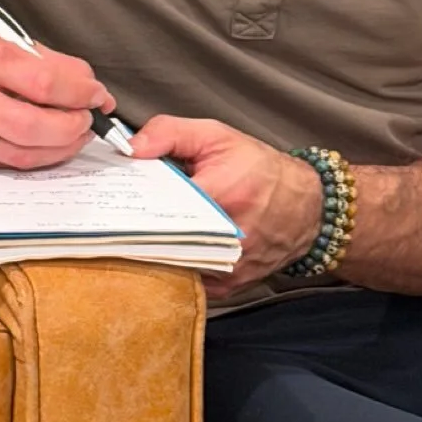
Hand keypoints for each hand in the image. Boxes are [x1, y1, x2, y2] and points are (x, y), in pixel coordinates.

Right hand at [0, 23, 115, 168]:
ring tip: (75, 134)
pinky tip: (46, 147)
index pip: (39, 78)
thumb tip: (82, 80)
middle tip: (90, 119)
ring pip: (19, 154)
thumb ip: (33, 58)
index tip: (96, 92)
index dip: (78, 90)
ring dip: (58, 149)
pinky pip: (0, 165)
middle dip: (72, 126)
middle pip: (32, 125)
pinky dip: (31, 158)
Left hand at [130, 115, 322, 295]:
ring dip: (151, 252)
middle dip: (138, 229)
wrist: (304, 207)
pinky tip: (164, 251)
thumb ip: (169, 134)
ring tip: (135, 234)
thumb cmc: (258, 168)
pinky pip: (188, 282)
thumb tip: (131, 148)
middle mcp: (226, 238)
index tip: (117, 198)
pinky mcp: (228, 287)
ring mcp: (227, 268)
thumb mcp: (216, 136)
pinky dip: (173, 267)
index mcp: (221, 194)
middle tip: (116, 219)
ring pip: (172, 267)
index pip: (163, 204)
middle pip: (163, 240)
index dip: (136, 201)